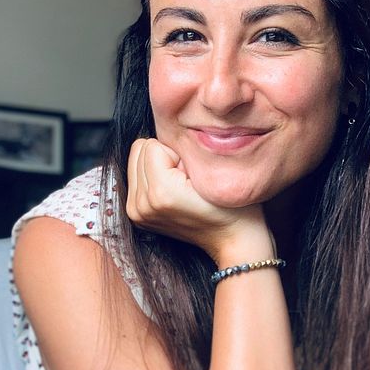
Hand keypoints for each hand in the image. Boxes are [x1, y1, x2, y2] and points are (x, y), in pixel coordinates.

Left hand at [126, 138, 272, 263]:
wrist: (233, 238)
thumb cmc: (231, 204)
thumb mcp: (212, 168)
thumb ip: (184, 148)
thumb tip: (166, 131)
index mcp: (159, 193)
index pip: (152, 145)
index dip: (177, 152)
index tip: (193, 172)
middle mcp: (142, 205)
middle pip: (138, 150)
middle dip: (164, 157)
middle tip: (187, 178)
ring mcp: (137, 212)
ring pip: (136, 161)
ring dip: (158, 167)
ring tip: (181, 185)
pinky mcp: (137, 215)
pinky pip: (137, 177)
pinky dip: (153, 178)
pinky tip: (173, 192)